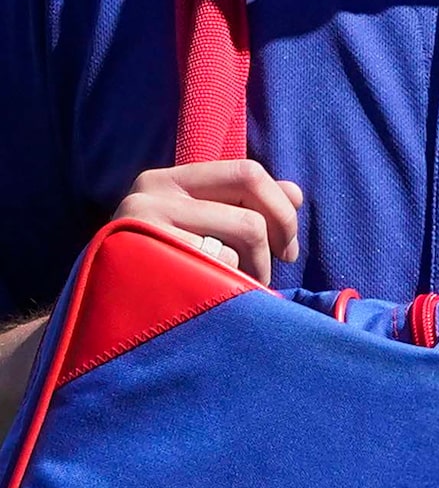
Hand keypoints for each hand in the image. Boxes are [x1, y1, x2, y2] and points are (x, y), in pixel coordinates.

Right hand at [113, 160, 302, 284]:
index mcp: (167, 180)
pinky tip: (209, 296)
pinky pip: (216, 262)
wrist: (93, 315)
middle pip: (249, 196)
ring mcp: (142, 221)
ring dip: (254, 266)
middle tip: (277, 267)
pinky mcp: (143, 254)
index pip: (248, 172)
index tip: (288, 247)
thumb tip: (295, 194)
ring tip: (237, 288)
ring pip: (242, 230)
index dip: (282, 207)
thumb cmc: (157, 272)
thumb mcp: (198, 231)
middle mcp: (150, 191)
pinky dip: (226, 281)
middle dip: (278, 232)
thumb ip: (244, 208)